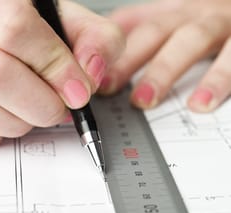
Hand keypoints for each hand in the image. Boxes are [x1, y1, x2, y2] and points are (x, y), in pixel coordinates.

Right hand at [0, 0, 123, 148]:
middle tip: (60, 106)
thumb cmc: (30, 28)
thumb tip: (91, 74)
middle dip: (43, 104)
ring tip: (34, 107)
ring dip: (22, 121)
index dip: (55, 68)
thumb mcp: (66, 21)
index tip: (79, 91)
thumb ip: (94, 39)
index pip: (14, 29)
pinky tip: (10, 112)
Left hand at [99, 0, 230, 112]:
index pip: (134, 27)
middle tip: (106, 88)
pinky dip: (218, 80)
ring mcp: (219, 24)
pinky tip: (202, 102)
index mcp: (174, 14)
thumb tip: (109, 47)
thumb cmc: (213, 20)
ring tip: (145, 100)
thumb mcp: (177, 20)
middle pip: (155, 32)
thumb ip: (144, 29)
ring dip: (164, 71)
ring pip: (190, 41)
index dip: (110, 50)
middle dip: (128, 61)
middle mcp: (193, 15)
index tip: (90, 75)